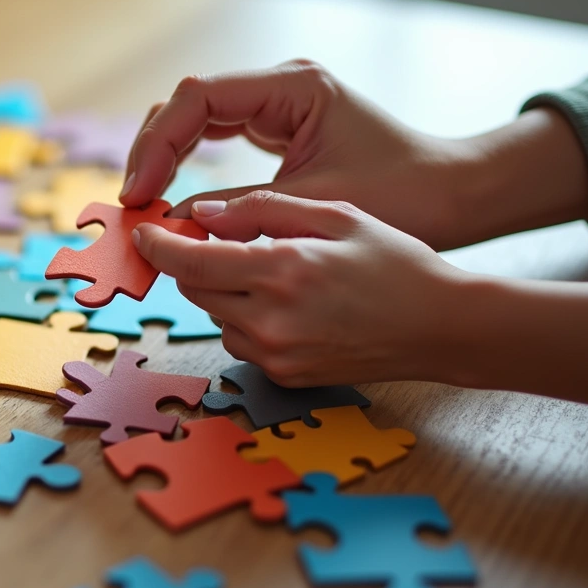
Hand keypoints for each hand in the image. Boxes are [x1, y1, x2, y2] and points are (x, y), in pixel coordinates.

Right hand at [121, 60, 587, 250]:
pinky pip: (214, 135)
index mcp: (293, 87)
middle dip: (153, 149)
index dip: (159, 143)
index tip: (142, 193)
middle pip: (188, 101)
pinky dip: (187, 163)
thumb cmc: (405, 195)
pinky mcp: (275, 127)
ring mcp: (275, 104)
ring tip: (144, 202)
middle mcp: (279, 86)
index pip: (199, 97)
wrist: (452, 194)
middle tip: (134, 202)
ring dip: (165, 156)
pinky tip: (170, 194)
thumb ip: (238, 212)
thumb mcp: (312, 207)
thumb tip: (173, 224)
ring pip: (195, 117)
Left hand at [133, 191, 465, 385]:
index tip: (143, 234)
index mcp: (282, 272)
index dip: (158, 248)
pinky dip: (249, 321)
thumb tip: (203, 214)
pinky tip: (291, 306)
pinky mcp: (286, 378)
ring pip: (218, 318)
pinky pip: (243, 343)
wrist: (444, 328)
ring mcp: (278, 356)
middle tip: (221, 242)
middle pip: (196, 291)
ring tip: (278, 275)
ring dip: (226, 293)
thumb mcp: (337, 215)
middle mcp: (272, 321)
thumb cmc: (397, 263)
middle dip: (197, 264)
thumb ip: (264, 210)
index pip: (191, 263)